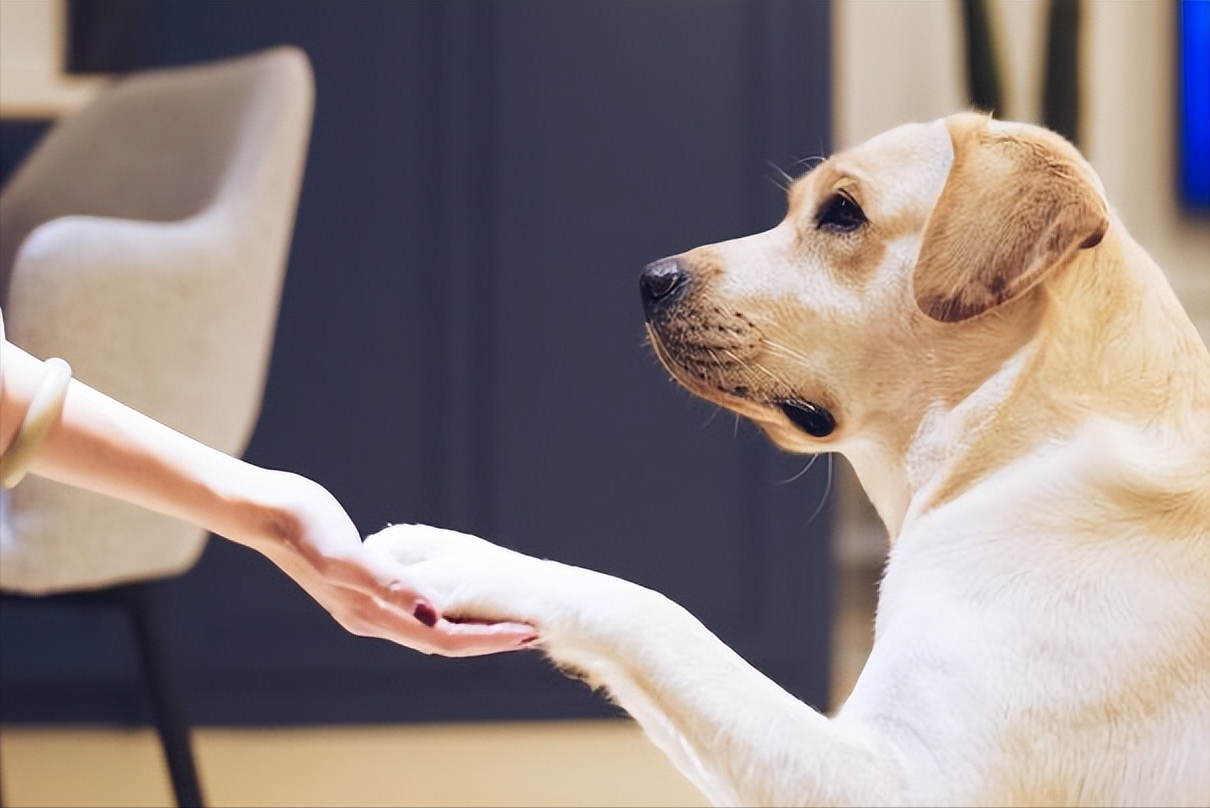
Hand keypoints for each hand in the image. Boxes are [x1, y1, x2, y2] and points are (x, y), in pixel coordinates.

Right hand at [230, 470, 538, 655]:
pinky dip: (445, 606)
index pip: (444, 640)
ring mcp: (366, 604)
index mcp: (372, 616)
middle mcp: (371, 618)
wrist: (266, 512)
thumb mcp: (348, 557)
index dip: (488, 641)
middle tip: (533, 630)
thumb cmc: (304, 529)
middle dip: (488, 639)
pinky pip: (416, 605)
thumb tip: (432, 616)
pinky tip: (457, 596)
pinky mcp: (364, 584)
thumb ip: (390, 587)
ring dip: (470, 627)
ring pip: (431, 628)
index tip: (527, 633)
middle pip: (442, 641)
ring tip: (506, 620)